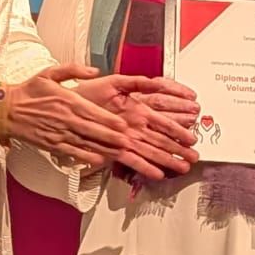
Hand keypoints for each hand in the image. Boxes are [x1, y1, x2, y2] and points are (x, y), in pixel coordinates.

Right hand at [0, 64, 131, 163]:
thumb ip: (73, 69)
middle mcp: (65, 119)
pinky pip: (73, 153)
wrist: (6, 110)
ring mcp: (59, 134)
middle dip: (112, 138)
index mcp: (67, 101)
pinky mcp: (52, 145)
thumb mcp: (50, 73)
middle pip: (93, 130)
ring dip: (104, 149)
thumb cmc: (28, 91)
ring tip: (120, 153)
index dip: (109, 120)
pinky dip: (86, 157)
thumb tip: (94, 70)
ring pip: (86, 143)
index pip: (93, 112)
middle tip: (128, 142)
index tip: (123, 125)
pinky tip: (99, 160)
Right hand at [72, 75, 199, 180]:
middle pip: (159, 141)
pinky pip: (130, 163)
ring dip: (166, 162)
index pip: (162, 122)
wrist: (61, 109)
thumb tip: (155, 83)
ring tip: (181, 168)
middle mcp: (129, 127)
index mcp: (133, 109)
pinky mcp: (109, 151)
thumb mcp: (113, 80)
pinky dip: (144, 169)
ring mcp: (119, 141)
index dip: (179, 131)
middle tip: (193, 158)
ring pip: (148, 154)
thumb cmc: (86, 94)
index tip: (191, 138)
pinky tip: (157, 174)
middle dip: (178, 151)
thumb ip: (136, 82)